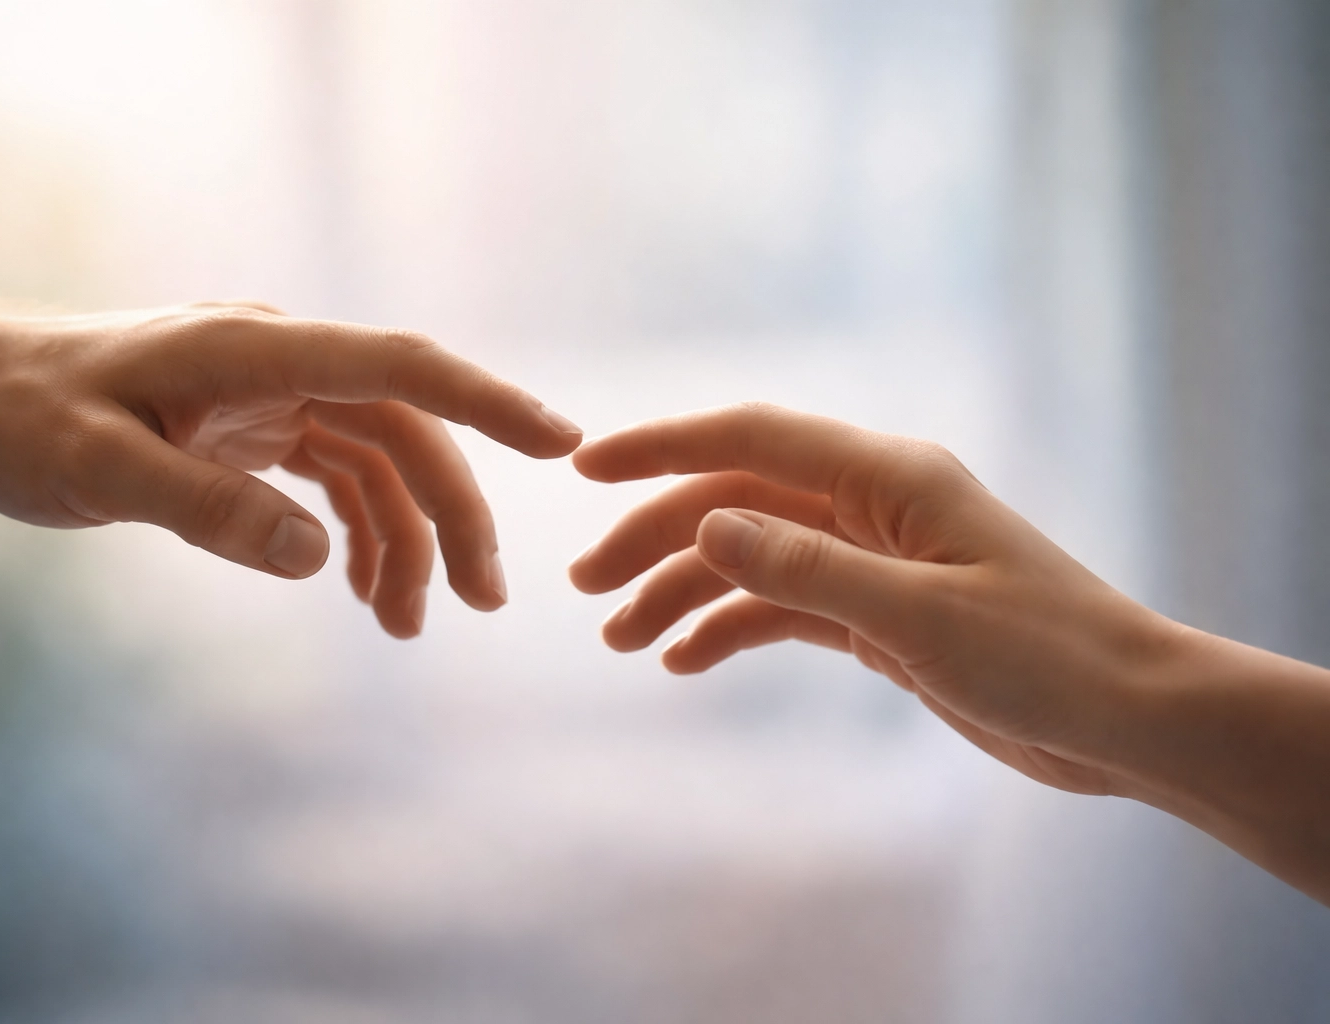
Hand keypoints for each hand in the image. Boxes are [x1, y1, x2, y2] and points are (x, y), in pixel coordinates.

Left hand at [0, 265, 580, 637]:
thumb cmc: (19, 417)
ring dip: (407, 538)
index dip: (487, 402)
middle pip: (406, 429)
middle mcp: (279, 362)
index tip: (563, 443)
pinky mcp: (255, 427)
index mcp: (253, 348)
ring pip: (379, 460)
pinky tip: (364, 592)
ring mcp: (271, 394)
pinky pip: (336, 479)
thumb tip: (320, 559)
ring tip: (413, 625)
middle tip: (482, 604)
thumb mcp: (94, 467)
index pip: (398, 367)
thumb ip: (205, 508)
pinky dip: (359, 535)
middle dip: (452, 514)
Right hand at [568, 402, 1179, 796]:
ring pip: (752, 558)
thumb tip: (702, 524)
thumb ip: (806, 567)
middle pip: (736, 502)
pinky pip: (783, 607)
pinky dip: (731, 627)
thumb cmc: (1044, 655)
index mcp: (887, 477)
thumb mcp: (918, 614)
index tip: (586, 467)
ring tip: (620, 639)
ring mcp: (873, 560)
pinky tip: (683, 660)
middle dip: (655, 537)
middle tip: (585, 586)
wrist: (1127, 720)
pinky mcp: (879, 615)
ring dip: (683, 591)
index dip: (662, 446)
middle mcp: (870, 506)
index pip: (751, 439)